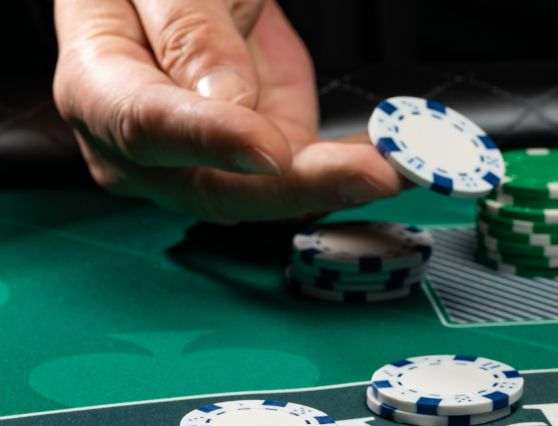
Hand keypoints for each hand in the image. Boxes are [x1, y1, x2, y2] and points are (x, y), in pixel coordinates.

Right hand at [52, 0, 402, 221]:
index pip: (146, 126)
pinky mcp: (256, 164)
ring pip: (269, 197)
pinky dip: (349, 174)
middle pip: (217, 187)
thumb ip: (189, 33)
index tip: (270, 149)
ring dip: (337, 187)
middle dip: (301, 185)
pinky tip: (394, 162)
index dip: (211, 142)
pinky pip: (304, 181)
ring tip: (396, 166)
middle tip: (370, 173)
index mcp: (98, 85)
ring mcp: (202, 164)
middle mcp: (141, 147)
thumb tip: (227, 105)